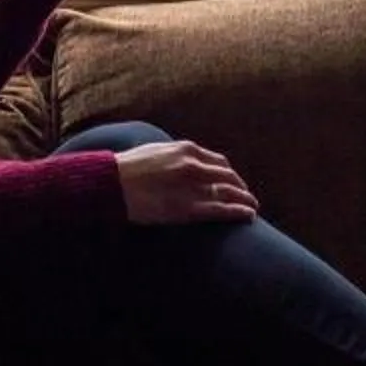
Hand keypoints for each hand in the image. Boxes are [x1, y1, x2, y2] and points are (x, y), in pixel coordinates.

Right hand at [114, 139, 259, 227]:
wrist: (113, 183)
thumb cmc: (129, 168)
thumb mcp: (156, 151)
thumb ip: (175, 155)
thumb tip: (184, 161)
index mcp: (186, 149)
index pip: (218, 162)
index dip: (229, 174)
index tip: (232, 182)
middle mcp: (194, 165)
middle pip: (228, 176)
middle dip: (240, 186)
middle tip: (246, 196)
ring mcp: (193, 186)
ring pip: (229, 192)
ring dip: (245, 200)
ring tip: (253, 208)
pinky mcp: (188, 208)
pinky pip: (221, 209)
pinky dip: (238, 211)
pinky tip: (248, 215)